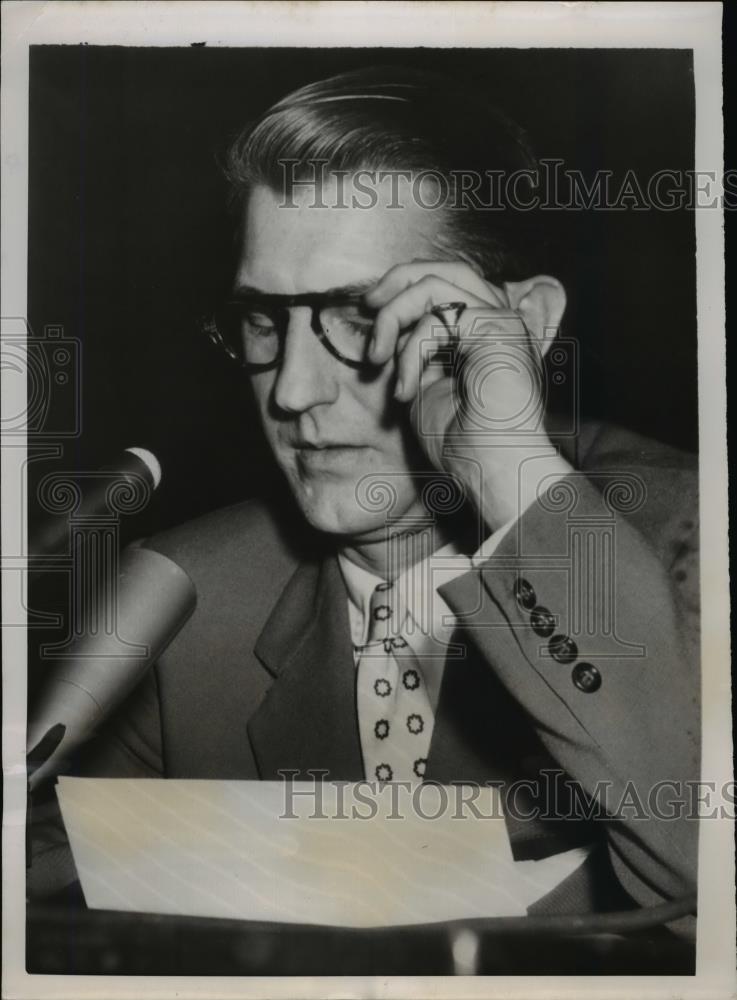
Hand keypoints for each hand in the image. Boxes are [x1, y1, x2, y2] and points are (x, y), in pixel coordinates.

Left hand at [364, 261, 573, 530]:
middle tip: (368, 306)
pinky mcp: (496, 327)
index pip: (445, 286)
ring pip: (434, 283)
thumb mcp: (424, 389)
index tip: (371, 314)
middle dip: (396, 280)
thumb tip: (387, 330)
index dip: (403, 290)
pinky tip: (404, 390)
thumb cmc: (463, 445)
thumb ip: (413, 353)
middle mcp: (498, 320)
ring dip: (393, 317)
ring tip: (376, 358)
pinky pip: (436, 317)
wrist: (492, 471)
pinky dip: (409, 352)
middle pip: (444, 268)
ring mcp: (501, 320)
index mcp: (484, 334)